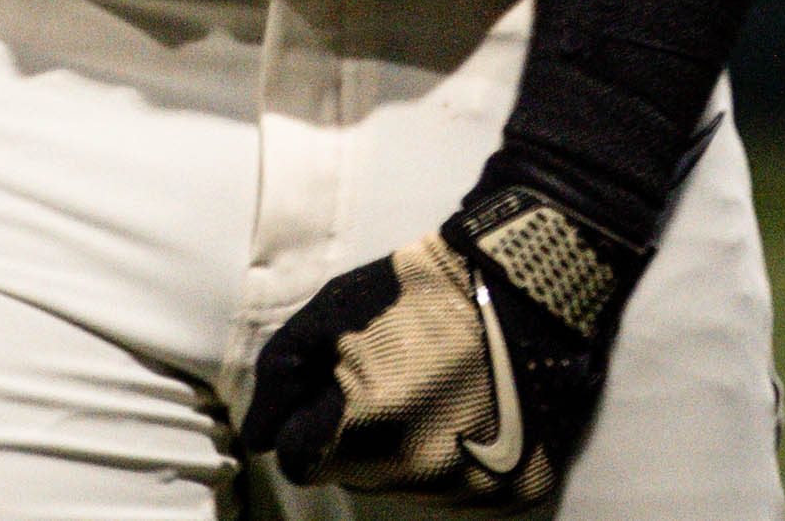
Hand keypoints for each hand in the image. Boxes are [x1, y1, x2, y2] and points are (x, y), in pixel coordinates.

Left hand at [238, 183, 647, 506]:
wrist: (524, 288)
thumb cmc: (420, 293)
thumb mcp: (333, 309)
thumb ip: (284, 373)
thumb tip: (261, 434)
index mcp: (363, 425)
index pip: (298, 460)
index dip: (302, 426)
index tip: (319, 400)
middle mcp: (411, 472)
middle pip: (347, 475)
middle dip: (348, 437)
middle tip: (380, 384)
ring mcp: (461, 491)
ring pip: (396, 484)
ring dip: (395, 451)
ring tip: (423, 392)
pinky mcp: (503, 496)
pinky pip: (447, 492)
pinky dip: (444, 459)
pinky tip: (458, 413)